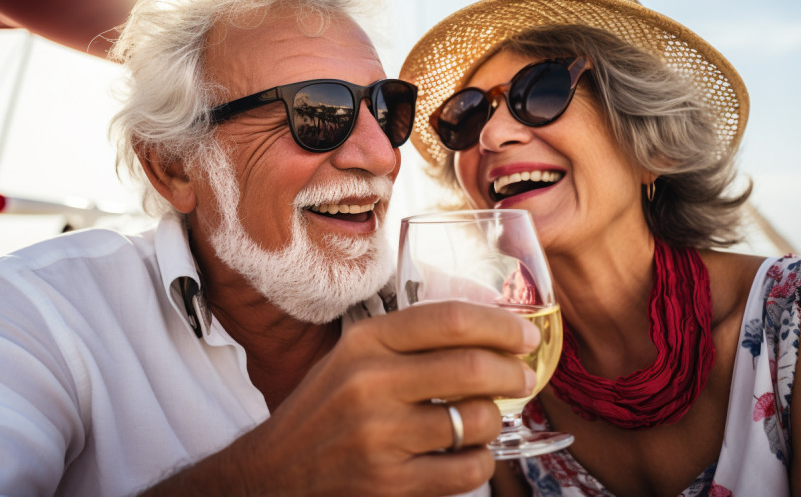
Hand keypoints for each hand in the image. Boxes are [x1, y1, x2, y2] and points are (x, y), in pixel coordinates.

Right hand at [142, 301, 540, 495]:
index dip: (500, 325)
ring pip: (476, 420)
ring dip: (496, 419)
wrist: (275, 470)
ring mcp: (380, 436)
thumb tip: (486, 336)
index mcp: (365, 342)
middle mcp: (371, 383)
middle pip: (472, 366)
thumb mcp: (353, 357)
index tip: (524, 335)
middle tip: (524, 377)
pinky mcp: (390, 482)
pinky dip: (481, 461)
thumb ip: (408, 341)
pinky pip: (467, 470)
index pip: (449, 319)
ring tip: (485, 418)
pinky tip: (468, 454)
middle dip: (514, 372)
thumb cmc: (325, 408)